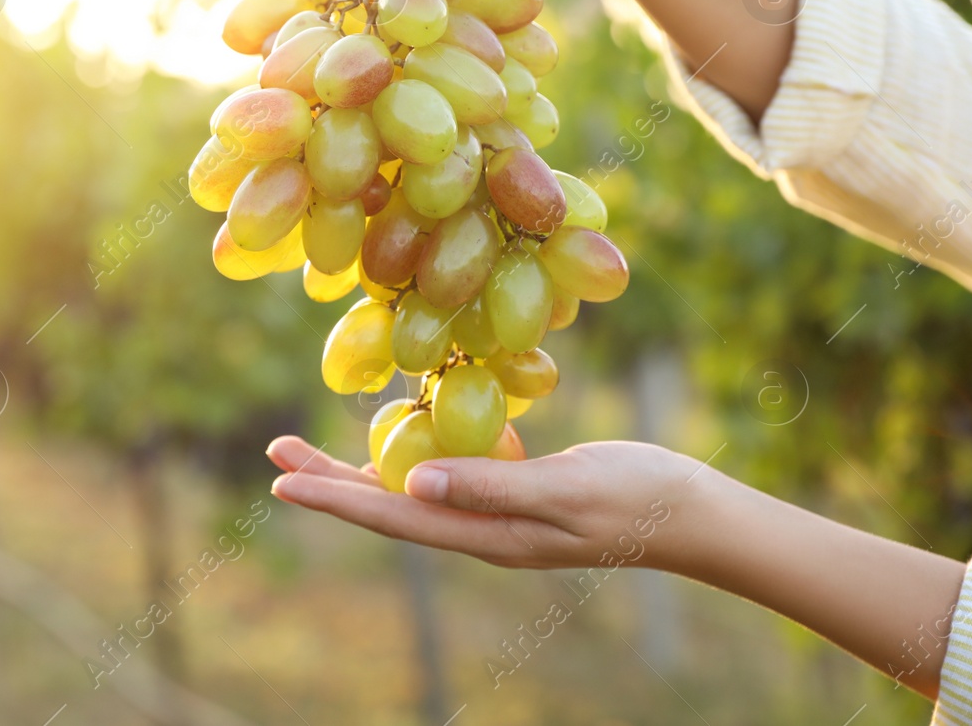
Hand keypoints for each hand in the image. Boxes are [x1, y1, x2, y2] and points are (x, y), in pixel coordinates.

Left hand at [266, 435, 696, 570]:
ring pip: (410, 491)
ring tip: (310, 449)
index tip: (283, 482)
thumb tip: (416, 484)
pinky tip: (398, 436)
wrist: (694, 511)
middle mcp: (480, 530)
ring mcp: (496, 515)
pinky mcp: (514, 493)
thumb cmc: (638, 497)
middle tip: (277, 454)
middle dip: (330, 481)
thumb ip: (492, 486)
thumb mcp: (565, 488)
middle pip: (388, 506)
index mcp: (486, 535)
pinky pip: (444, 476)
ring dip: (358, 469)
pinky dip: (408, 455)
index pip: (394, 516)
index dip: (336, 496)